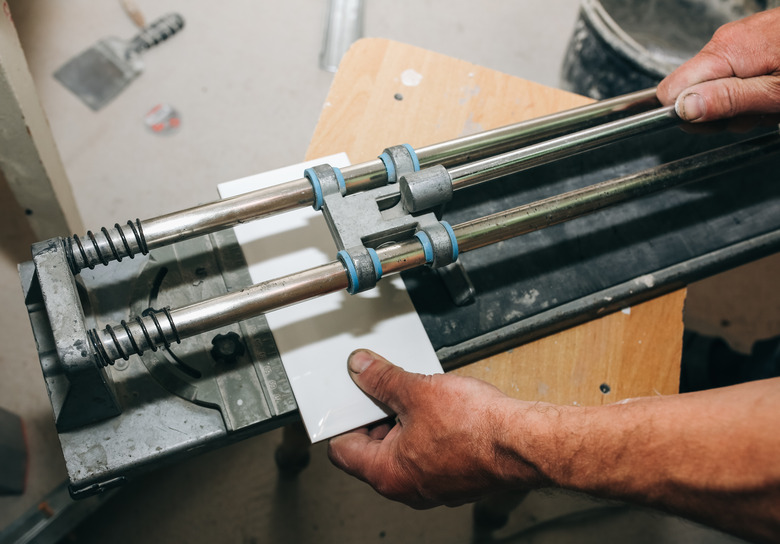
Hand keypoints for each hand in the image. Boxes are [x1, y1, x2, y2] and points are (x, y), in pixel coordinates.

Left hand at [327, 350, 551, 507]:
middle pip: (370, 450)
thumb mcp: (418, 391)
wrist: (523, 442)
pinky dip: (425, 431)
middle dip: (376, 416)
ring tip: (418, 395)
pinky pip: (426, 453)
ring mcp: (431, 486)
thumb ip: (382, 380)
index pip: (341, 449)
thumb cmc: (477, 428)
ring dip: (402, 421)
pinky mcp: (453, 478)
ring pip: (400, 450)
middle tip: (386, 388)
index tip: (351, 397)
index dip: (344, 418)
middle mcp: (405, 487)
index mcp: (386, 474)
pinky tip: (439, 409)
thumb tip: (361, 370)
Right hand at [657, 8, 779, 122]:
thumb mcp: (776, 92)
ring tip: (769, 102)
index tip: (717, 122)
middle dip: (720, 113)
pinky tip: (770, 90)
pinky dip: (749, 89)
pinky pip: (732, 74)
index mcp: (726, 50)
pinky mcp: (749, 41)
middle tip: (754, 114)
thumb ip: (728, 100)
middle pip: (692, 91)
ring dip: (739, 104)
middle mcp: (726, 39)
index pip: (670, 90)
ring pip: (714, 85)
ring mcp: (738, 38)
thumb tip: (683, 108)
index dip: (689, 115)